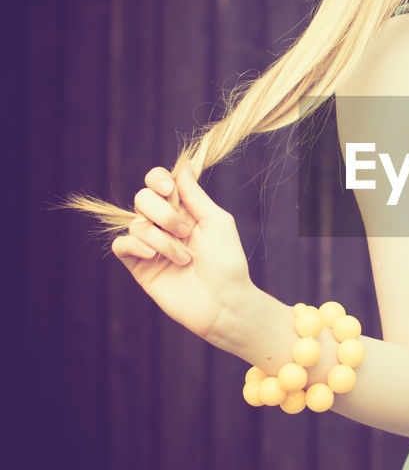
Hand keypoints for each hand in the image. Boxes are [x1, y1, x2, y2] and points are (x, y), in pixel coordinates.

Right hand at [111, 165, 252, 342]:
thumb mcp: (216, 222)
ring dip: (161, 239)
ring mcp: (151, 245)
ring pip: (136, 224)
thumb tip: (182, 167)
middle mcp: (164, 225)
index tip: (168, 190)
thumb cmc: (227, 263)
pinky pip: (121, 245)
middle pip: (143, 199)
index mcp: (184, 210)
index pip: (158, 182)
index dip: (157, 180)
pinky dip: (133, 245)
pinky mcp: (139, 266)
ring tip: (184, 258)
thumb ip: (195, 195)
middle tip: (185, 232)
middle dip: (163, 213)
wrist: (223, 302)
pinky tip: (150, 255)